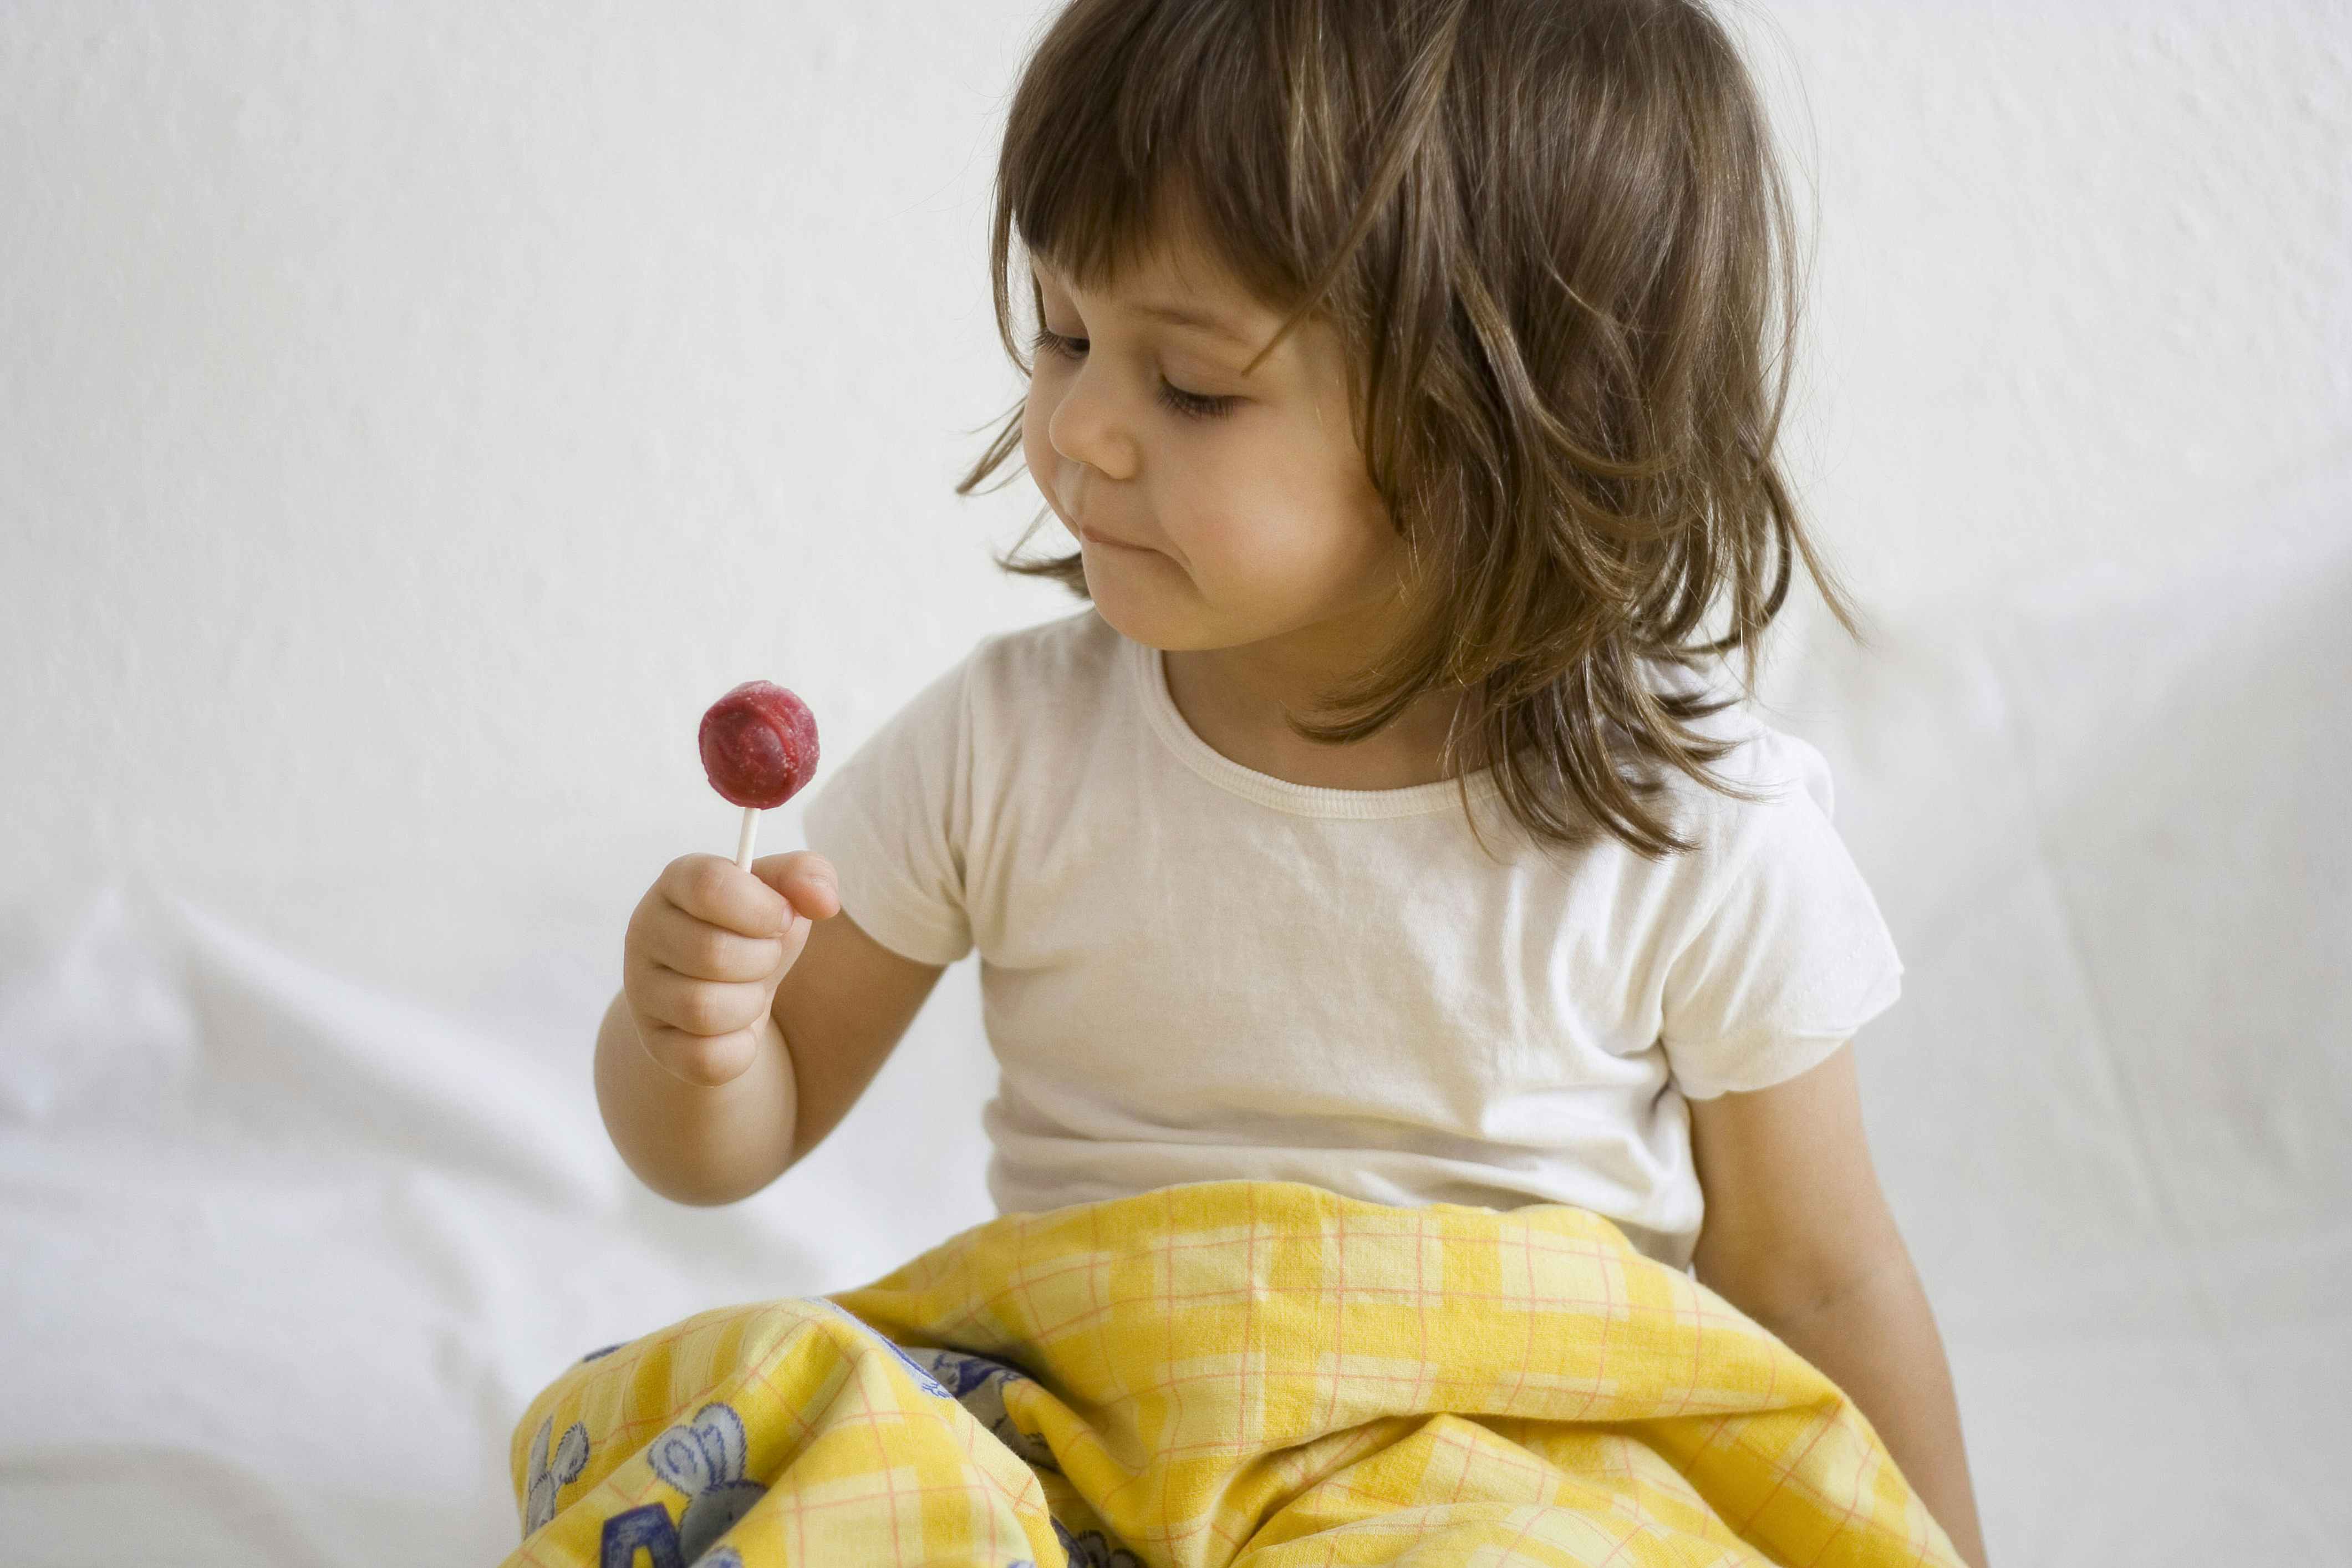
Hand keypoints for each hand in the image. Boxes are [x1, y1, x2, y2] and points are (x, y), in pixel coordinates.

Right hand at [622, 850, 841, 1085]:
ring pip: (703, 1010)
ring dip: (749, 1004)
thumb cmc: (752, 932)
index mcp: (678, 882)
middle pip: (712, 953)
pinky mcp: (655, 1044)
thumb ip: (807, 877)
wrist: (728, 991)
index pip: (708, 885)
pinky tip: (739, 1029)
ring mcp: (642, 991)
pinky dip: (740, 1048)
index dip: (761, 908)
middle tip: (766, 958)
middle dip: (762, 961)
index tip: (782, 919)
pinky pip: (704, 1059)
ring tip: (750, 991)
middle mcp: (646, 931)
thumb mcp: (781, 896)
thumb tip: (824, 900)